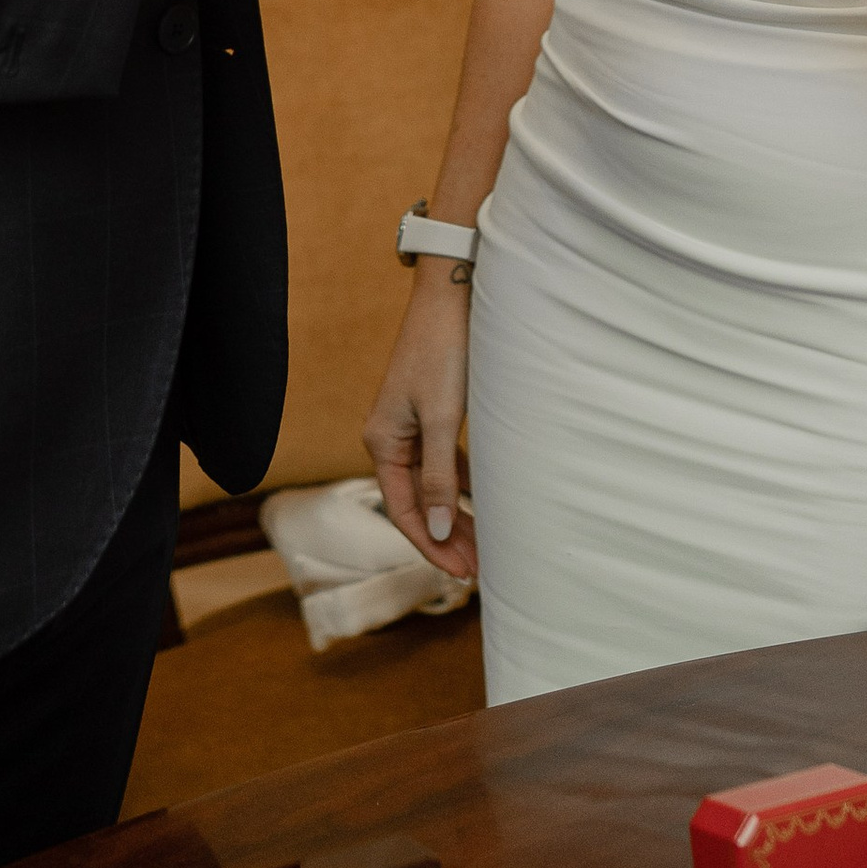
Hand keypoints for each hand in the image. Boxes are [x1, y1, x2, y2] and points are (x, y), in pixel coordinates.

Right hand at [365, 268, 476, 581]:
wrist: (453, 295)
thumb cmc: (443, 352)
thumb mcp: (442, 420)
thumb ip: (439, 478)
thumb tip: (438, 531)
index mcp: (382, 441)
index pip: (404, 510)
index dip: (432, 545)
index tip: (461, 572)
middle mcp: (391, 437)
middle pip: (418, 501)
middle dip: (447, 536)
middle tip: (479, 568)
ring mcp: (412, 424)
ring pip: (434, 484)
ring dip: (458, 512)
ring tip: (485, 544)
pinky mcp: (432, 411)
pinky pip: (444, 461)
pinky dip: (462, 484)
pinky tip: (483, 500)